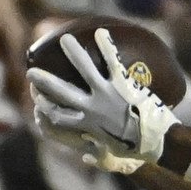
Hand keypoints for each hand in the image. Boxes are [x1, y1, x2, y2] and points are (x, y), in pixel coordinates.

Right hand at [27, 25, 174, 165]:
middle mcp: (92, 108)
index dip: (44, 107)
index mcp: (87, 125)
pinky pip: (112, 61)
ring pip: (84, 69)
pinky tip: (101, 32)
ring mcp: (106, 94)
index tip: (37, 99)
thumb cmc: (137, 150)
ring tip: (65, 38)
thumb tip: (84, 157)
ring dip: (73, 52)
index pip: (58, 116)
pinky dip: (106, 46)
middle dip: (44, 81)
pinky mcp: (122, 85)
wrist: (158, 142)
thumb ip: (96, 156)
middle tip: (32, 72)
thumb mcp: (112, 155)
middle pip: (61, 92)